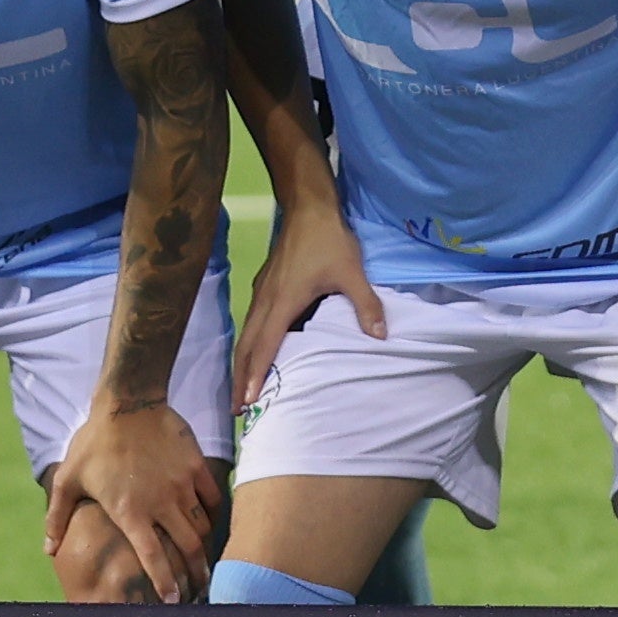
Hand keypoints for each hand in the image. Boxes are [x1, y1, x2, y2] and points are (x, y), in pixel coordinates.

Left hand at [45, 397, 225, 603]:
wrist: (127, 402)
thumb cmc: (94, 442)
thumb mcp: (69, 479)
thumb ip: (58, 517)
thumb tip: (49, 550)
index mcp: (130, 511)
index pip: (152, 557)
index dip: (165, 583)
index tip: (172, 601)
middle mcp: (161, 503)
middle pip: (188, 548)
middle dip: (196, 574)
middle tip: (200, 589)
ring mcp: (181, 485)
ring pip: (203, 527)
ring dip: (205, 549)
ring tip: (207, 564)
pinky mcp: (196, 467)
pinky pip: (213, 499)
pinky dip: (215, 516)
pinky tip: (212, 525)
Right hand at [235, 196, 386, 413]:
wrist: (308, 206)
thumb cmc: (328, 239)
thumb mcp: (352, 271)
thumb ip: (365, 304)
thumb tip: (380, 337)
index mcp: (283, 302)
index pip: (264, 346)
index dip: (255, 375)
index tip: (247, 401)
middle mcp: (266, 300)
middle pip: (246, 346)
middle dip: (240, 378)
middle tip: (237, 410)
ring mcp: (262, 292)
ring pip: (245, 334)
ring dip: (242, 364)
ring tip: (241, 391)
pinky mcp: (265, 285)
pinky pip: (251, 322)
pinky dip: (248, 345)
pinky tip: (254, 353)